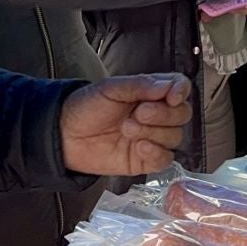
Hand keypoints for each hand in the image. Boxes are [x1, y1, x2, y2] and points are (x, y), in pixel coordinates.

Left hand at [60, 74, 193, 175]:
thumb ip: (142, 85)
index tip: (172, 97)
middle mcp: (157, 115)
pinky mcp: (145, 160)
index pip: (180, 88)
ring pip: (175, 137)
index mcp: (151, 92)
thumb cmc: (87, 106)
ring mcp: (152, 138)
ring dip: (153, 132)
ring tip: (126, 129)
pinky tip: (139, 147)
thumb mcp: (112, 88)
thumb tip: (170, 86)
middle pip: (182, 114)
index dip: (181, 91)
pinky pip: (165, 159)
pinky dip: (156, 153)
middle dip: (163, 114)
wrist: (64, 135)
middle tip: (138, 113)